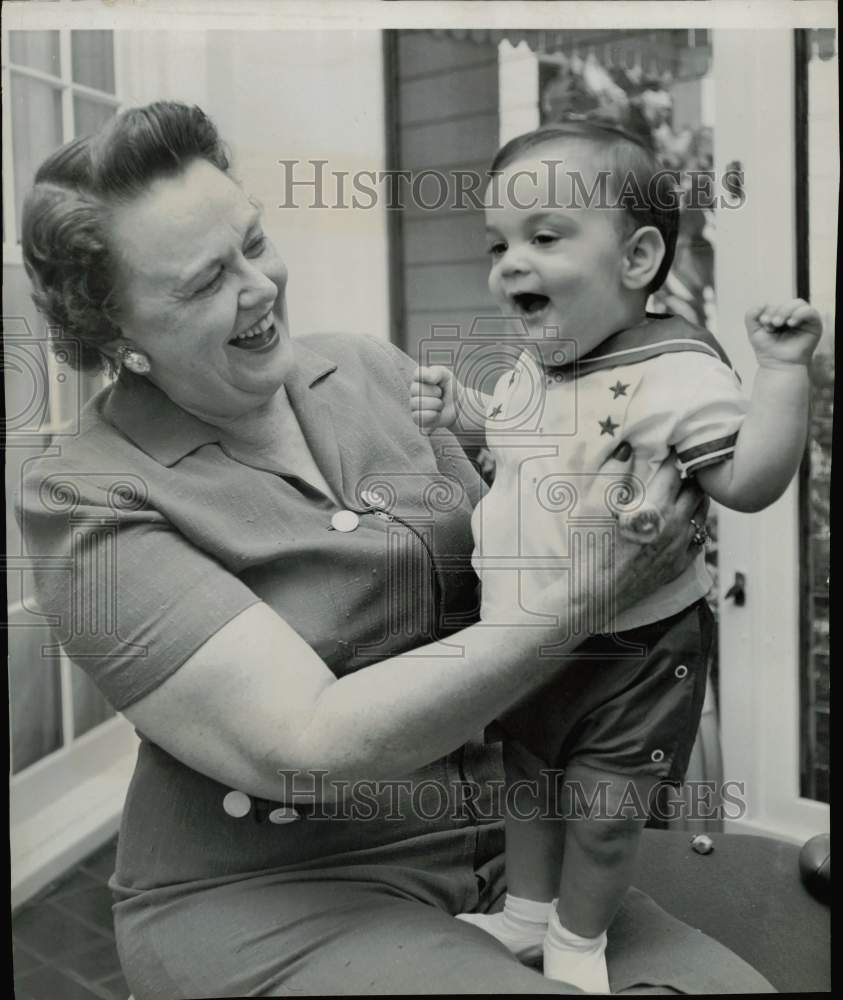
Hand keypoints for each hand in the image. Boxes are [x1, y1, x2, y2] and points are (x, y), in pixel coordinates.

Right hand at [410, 365, 460, 434]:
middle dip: (434, 392)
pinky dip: (433, 415)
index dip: (429, 377)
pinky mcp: (417, 419)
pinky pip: (420, 416)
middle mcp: (414, 392)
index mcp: (419, 379)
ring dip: (436, 404)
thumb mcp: (445, 375)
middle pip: (416, 389)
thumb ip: (436, 372)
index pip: (417, 374)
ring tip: (440, 405)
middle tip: (441, 394)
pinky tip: (437, 414)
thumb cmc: (450, 389)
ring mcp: (414, 405)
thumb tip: (429, 379)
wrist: (459, 406)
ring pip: (419, 403)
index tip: (438, 381)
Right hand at [578, 442, 705, 627]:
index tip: (667, 446)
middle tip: (676, 465)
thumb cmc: (589, 548)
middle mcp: (676, 525)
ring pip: (702, 512)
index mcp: (655, 506)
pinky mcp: (680, 565)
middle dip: (688, 474)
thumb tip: (626, 446)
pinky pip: (700, 538)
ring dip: (694, 497)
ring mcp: (681, 547)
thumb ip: (610, 471)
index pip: (675, 469)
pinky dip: (695, 524)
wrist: (593, 594)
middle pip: (696, 488)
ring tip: (680, 488)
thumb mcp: (591, 505)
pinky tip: (681, 520)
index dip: (672, 454)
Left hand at [745, 299, 821, 368]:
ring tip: (778, 323)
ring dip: (786, 311)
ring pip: (798, 304)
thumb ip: (751, 315)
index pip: (776, 304)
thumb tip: (761, 303)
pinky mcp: (814, 325)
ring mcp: (804, 320)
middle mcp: (793, 316)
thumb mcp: (754, 331)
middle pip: (787, 303)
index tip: (763, 322)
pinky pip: (810, 312)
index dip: (768, 310)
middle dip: (777, 311)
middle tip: (771, 324)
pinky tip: (791, 323)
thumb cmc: (767, 350)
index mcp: (780, 316)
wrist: (778, 365)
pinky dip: (800, 313)